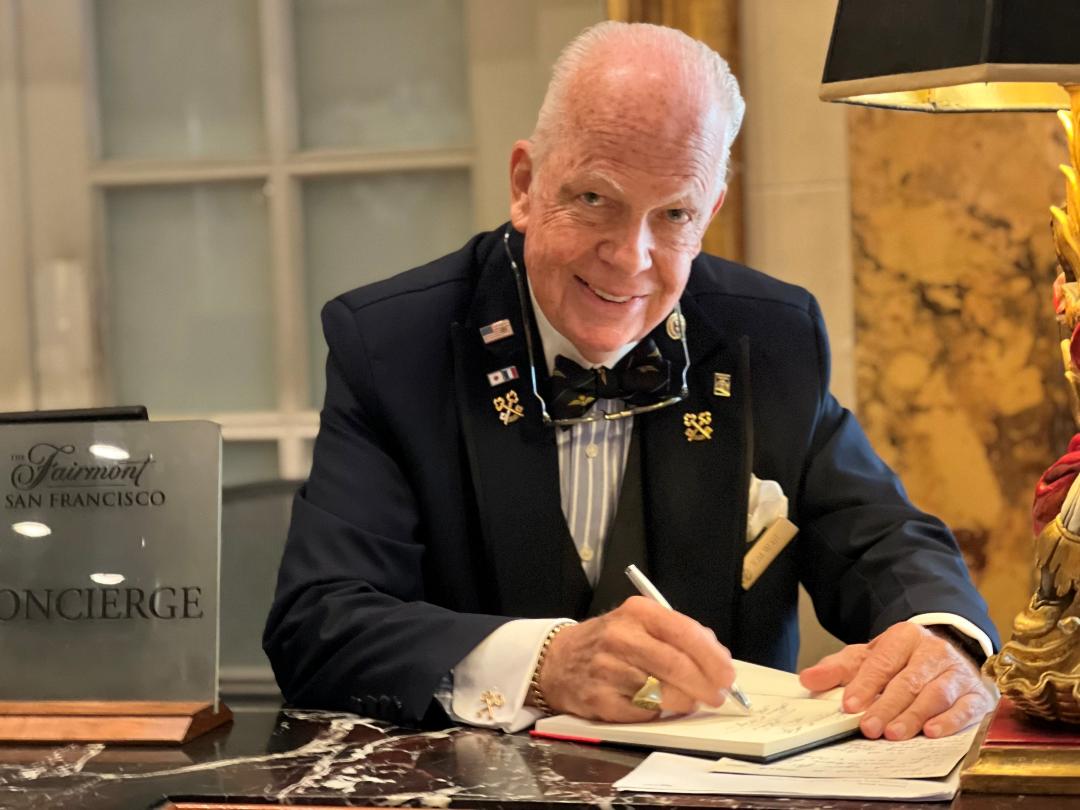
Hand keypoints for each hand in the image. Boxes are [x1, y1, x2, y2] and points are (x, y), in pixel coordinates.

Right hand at [536, 596, 734, 721]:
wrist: (558, 661)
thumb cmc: (609, 642)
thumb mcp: (639, 623)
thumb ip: (677, 634)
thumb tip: (717, 659)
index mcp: (636, 613)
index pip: (684, 633)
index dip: (712, 657)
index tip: (728, 674)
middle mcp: (620, 638)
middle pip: (676, 665)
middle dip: (705, 685)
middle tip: (717, 696)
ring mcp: (607, 670)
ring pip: (662, 693)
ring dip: (685, 701)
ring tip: (690, 701)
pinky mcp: (599, 700)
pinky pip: (643, 713)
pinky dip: (659, 714)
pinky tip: (661, 707)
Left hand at [799, 622, 994, 739]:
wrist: (947, 651)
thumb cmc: (902, 660)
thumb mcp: (868, 657)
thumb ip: (838, 668)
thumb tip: (808, 679)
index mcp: (905, 637)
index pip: (882, 662)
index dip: (865, 684)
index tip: (849, 705)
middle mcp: (934, 652)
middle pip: (908, 681)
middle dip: (887, 706)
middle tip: (869, 727)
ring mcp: (957, 673)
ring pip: (935, 694)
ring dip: (914, 715)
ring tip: (894, 733)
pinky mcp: (976, 694)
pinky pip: (965, 708)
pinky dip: (950, 721)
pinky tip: (932, 732)